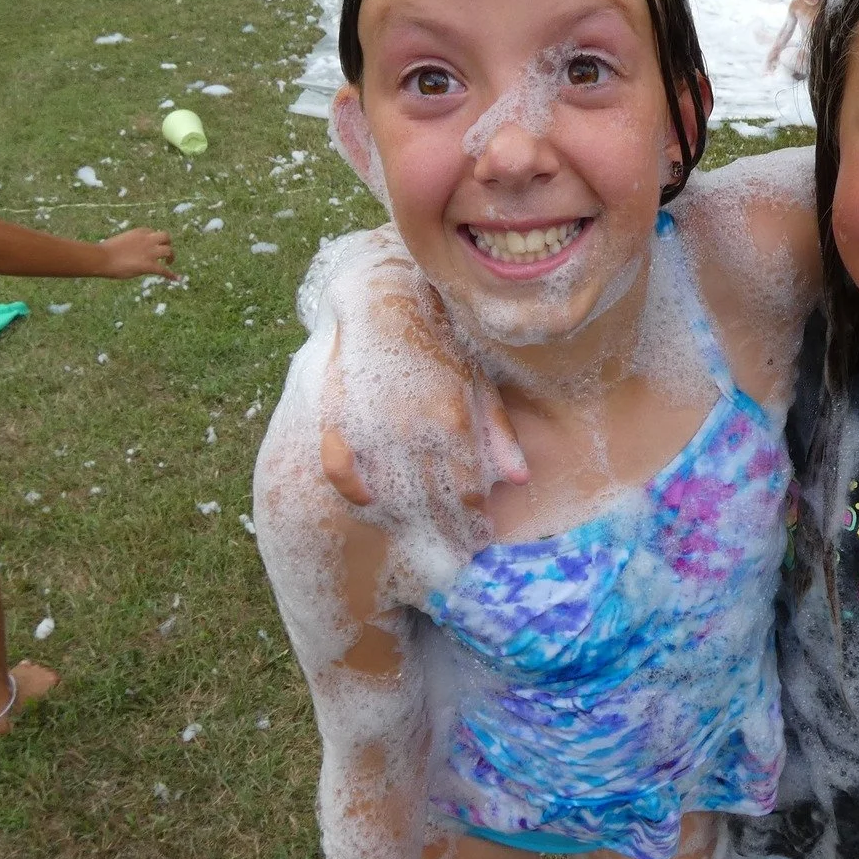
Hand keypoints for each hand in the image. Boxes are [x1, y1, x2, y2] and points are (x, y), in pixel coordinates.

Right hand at [98, 227, 178, 279]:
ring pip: (169, 251)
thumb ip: (130, 244)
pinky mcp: (149, 265)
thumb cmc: (105, 252)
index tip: (153, 246)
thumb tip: (130, 252)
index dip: (154, 240)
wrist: (101, 258)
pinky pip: (164, 270)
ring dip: (171, 257)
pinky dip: (171, 275)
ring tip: (169, 264)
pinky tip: (175, 279)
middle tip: (165, 252)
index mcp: (139, 232)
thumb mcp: (120, 241)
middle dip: (168, 243)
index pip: (152, 233)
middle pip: (166, 236)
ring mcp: (149, 252)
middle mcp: (147, 240)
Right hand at [304, 230, 524, 579]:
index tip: (476, 542)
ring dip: (406, 523)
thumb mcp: (477, 382)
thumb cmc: (439, 344)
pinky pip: (342, 470)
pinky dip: (356, 491)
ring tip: (418, 543)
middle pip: (433, 501)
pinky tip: (370, 505)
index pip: (468, 490)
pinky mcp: (339, 420)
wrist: (383, 301)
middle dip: (445, 533)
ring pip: (391, 493)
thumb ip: (496, 430)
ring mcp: (374, 425)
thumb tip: (518, 478)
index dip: (473, 523)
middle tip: (452, 557)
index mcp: (452, 420)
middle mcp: (413, 428)